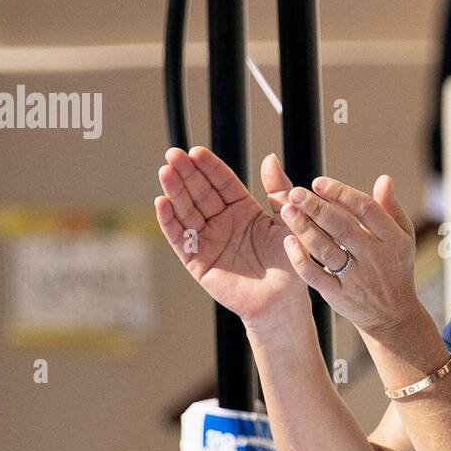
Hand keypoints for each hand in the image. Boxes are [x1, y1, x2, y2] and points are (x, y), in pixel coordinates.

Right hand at [155, 147, 309, 330]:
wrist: (283, 299)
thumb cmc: (289, 261)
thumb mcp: (286, 220)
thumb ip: (278, 190)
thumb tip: (270, 157)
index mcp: (242, 209)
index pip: (222, 183)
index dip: (209, 168)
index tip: (196, 151)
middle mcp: (222, 222)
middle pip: (200, 193)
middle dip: (186, 174)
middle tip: (173, 154)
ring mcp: (208, 240)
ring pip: (187, 211)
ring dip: (174, 192)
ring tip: (165, 172)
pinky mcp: (197, 261)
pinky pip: (180, 239)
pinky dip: (170, 222)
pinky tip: (162, 203)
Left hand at [272, 173, 425, 336]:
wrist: (392, 315)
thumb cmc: (395, 267)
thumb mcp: (403, 237)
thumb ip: (390, 208)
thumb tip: (384, 179)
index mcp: (392, 239)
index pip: (366, 209)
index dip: (341, 193)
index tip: (318, 182)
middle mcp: (374, 257)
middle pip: (343, 227)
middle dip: (317, 207)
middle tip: (295, 192)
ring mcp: (356, 278)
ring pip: (326, 250)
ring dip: (305, 229)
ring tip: (287, 210)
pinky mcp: (339, 296)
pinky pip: (316, 276)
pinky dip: (301, 259)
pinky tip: (288, 242)